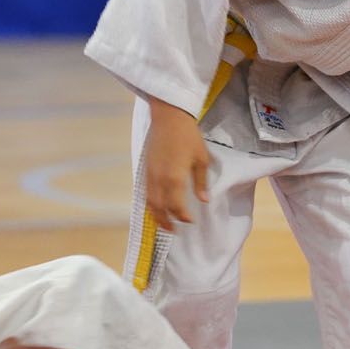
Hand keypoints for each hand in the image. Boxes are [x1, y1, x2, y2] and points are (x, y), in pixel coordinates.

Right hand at [142, 100, 210, 229]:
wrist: (169, 117)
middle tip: (175, 231)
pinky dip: (150, 204)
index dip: (182, 216)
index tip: (190, 221)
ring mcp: (150, 174)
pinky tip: (156, 207)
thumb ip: (201, 182)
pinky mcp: (145, 169)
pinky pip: (146, 192)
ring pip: (150, 202)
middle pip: (160, 208)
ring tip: (164, 224)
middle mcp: (159, 179)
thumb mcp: (201, 159)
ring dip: (156, 215)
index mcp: (174, 178)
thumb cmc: (188, 137)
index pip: (176, 206)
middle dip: (166, 221)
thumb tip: (204, 200)